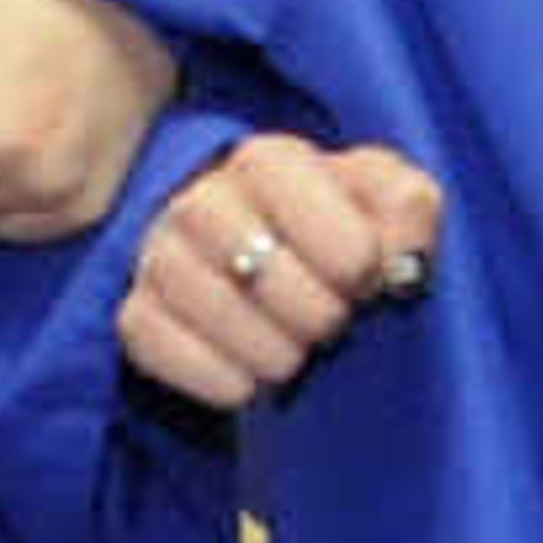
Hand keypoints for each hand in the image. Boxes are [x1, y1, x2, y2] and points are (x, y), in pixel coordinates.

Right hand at [119, 136, 445, 412]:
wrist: (275, 267)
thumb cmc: (337, 226)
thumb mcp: (386, 201)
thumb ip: (408, 209)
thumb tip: (401, 265)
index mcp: (268, 161)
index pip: (321, 224)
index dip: (355, 264)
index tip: (367, 281)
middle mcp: (201, 199)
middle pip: (261, 269)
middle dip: (315, 315)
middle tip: (331, 324)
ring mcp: (159, 256)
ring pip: (211, 311)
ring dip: (272, 354)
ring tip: (295, 356)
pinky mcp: (134, 312)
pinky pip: (157, 346)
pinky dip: (216, 378)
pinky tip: (249, 382)